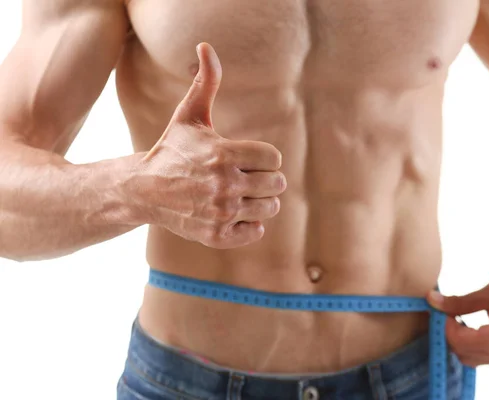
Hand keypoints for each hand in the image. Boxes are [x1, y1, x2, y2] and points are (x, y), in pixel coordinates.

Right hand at [127, 43, 285, 248]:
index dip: (264, 157)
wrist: (144, 190)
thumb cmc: (172, 150)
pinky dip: (249, 225)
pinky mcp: (216, 235)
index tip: (249, 158)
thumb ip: (205, 84)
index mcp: (223, 154)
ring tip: (242, 194)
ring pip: (269, 208)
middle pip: (277, 183)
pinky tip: (235, 213)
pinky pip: (255, 232)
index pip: (274, 158)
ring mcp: (221, 212)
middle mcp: (224, 184)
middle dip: (265, 178)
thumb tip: (206, 47)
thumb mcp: (188, 116)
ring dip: (261, 201)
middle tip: (246, 177)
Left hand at [427, 263, 488, 366]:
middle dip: (450, 335)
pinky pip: (484, 356)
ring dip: (460, 341)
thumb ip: (459, 301)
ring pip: (472, 359)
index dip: (445, 325)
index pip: (459, 342)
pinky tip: (469, 324)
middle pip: (463, 354)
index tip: (443, 308)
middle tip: (447, 313)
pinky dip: (471, 343)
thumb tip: (431, 300)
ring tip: (458, 318)